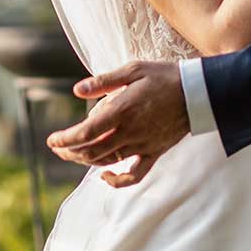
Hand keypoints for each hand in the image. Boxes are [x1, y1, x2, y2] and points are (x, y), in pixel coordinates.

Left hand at [45, 60, 188, 187]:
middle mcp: (129, 132)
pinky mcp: (154, 153)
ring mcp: (142, 145)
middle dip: (69, 152)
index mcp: (121, 111)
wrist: (199, 93)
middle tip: (57, 147)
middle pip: (91, 151)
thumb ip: (103, 81)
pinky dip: (118, 180)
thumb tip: (77, 90)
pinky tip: (105, 175)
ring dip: (85, 161)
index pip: (85, 133)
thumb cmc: (164, 77)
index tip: (52, 140)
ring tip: (73, 154)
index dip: (65, 140)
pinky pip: (135, 175)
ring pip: (107, 161)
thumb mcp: (133, 70)